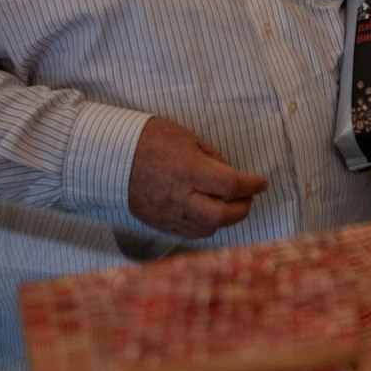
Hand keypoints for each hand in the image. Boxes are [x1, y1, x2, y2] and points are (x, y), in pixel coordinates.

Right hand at [127, 117, 267, 238]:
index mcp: (189, 170)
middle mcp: (180, 197)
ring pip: (207, 229)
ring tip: (227, 205)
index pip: (231, 185)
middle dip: (242, 208)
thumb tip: (229, 174)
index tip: (261, 182)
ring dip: (223, 219)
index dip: (252, 185)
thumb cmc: (148, 139)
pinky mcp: (158, 223)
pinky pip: (188, 233)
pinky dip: (204, 226)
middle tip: (247, 197)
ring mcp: (168, 213)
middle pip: (222, 216)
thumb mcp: (187, 138)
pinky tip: (206, 213)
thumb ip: (211, 158)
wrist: (109, 156)